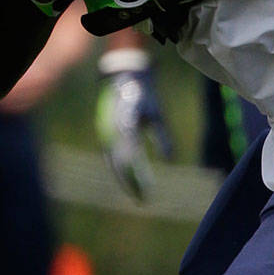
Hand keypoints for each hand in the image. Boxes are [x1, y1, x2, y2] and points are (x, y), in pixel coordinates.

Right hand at [95, 57, 172, 201]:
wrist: (124, 74)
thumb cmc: (144, 94)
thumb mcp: (156, 115)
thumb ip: (162, 138)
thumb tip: (170, 161)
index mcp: (126, 128)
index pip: (132, 162)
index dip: (139, 180)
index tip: (148, 194)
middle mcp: (112, 131)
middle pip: (119, 166)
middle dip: (129, 184)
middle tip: (141, 200)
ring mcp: (105, 130)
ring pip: (112, 161)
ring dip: (122, 177)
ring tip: (133, 191)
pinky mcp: (103, 129)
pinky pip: (109, 152)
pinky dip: (117, 165)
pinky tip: (127, 173)